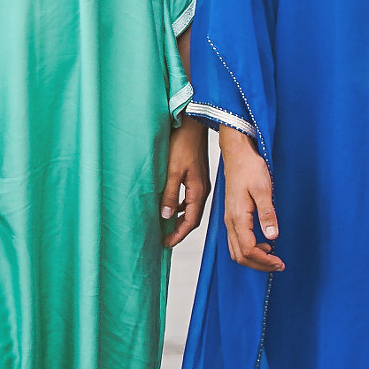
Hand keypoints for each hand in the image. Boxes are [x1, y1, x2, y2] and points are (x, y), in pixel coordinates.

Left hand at [159, 118, 210, 249]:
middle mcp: (202, 189)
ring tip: (168, 226)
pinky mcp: (197, 175)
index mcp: (198, 190)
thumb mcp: (172, 171)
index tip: (166, 244)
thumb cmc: (183, 144)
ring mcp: (201, 182)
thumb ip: (169, 195)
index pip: (190, 221)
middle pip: (193, 217)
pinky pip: (190, 197)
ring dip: (180, 218)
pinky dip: (182, 206)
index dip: (178, 234)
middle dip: (180, 230)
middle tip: (166, 239)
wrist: (192, 124)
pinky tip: (172, 205)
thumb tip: (166, 216)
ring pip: (191, 207)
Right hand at [216, 126, 282, 271]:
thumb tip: (272, 236)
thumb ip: (267, 214)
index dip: (264, 261)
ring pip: (236, 250)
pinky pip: (236, 241)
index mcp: (238, 217)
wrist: (237, 154)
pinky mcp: (231, 216)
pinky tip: (263, 243)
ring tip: (272, 256)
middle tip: (278, 265)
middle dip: (259, 265)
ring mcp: (229, 219)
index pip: (248, 250)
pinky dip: (248, 249)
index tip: (280, 262)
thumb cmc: (250, 168)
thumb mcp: (263, 189)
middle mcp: (230, 222)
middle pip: (240, 255)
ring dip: (253, 258)